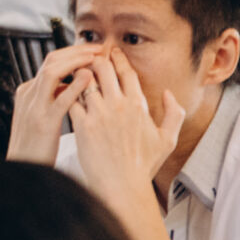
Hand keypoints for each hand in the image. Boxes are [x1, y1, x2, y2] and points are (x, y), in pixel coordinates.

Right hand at [7, 43, 100, 164]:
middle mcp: (29, 94)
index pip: (51, 62)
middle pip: (52, 61)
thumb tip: (74, 84)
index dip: (74, 53)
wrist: (21, 172)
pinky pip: (60, 98)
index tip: (93, 51)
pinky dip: (75, 85)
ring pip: (53, 72)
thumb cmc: (36, 148)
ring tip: (96, 56)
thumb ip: (55, 99)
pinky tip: (89, 78)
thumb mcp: (41, 117)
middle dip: (77, 51)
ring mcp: (34, 107)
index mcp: (28, 92)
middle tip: (99, 47)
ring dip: (76, 60)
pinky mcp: (43, 122)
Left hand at [69, 50, 183, 208]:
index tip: (111, 52)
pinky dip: (69, 93)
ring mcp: (99, 115)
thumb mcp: (167, 140)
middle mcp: (118, 106)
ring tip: (76, 71)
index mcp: (138, 106)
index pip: (126, 72)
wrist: (122, 187)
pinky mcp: (82, 125)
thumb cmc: (143, 166)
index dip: (118, 58)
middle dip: (96, 59)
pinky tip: (66, 91)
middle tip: (90, 57)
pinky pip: (72, 100)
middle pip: (103, 68)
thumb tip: (169, 94)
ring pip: (85, 81)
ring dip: (81, 74)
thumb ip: (173, 114)